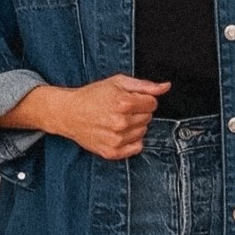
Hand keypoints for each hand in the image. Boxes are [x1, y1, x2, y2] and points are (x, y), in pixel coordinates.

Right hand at [53, 75, 172, 158]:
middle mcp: (120, 123)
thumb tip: (166, 87)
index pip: (152, 104)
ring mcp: (116, 139)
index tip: (131, 100)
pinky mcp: (112, 152)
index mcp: (123, 103)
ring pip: (143, 133)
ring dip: (135, 126)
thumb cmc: (93, 95)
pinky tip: (118, 132)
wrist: (69, 113)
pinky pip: (136, 148)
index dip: (143, 100)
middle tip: (121, 109)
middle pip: (148, 118)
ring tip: (118, 120)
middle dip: (139, 112)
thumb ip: (145, 85)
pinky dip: (131, 141)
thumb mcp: (118, 82)